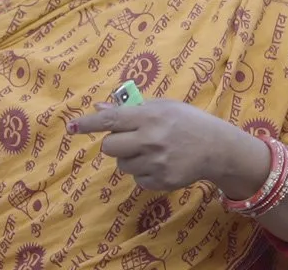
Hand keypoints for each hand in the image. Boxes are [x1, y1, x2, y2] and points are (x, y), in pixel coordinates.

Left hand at [67, 99, 247, 191]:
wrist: (217, 148)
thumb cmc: (187, 121)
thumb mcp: (162, 106)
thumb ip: (131, 108)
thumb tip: (100, 108)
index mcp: (149, 116)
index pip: (110, 120)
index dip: (88, 123)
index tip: (71, 127)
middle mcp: (150, 140)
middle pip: (110, 147)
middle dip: (114, 143)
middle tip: (130, 139)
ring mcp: (156, 163)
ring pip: (122, 164)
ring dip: (129, 158)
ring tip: (150, 150)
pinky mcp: (161, 181)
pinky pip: (136, 179)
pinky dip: (143, 172)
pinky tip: (159, 163)